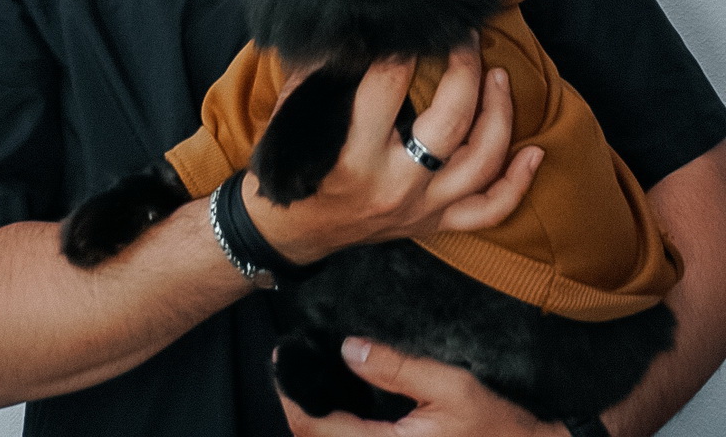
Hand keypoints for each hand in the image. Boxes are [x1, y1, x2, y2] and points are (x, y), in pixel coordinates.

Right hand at [245, 40, 542, 264]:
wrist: (293, 232)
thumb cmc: (291, 162)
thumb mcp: (295, 110)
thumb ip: (323, 68)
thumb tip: (358, 23)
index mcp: (354, 153)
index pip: (389, 85)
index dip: (404, 46)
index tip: (416, 21)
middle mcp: (394, 184)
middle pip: (450, 122)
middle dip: (464, 69)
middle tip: (465, 36)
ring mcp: (422, 208)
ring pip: (480, 163)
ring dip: (499, 115)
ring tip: (500, 75)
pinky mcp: (436, 224)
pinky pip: (490, 210)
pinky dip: (518, 182)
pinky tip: (535, 151)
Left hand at [278, 338, 566, 435]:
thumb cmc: (497, 424)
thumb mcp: (451, 386)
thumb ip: (398, 367)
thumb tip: (348, 349)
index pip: (319, 431)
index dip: (293, 396)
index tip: (280, 360)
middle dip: (300, 407)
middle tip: (288, 367)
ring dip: (316, 422)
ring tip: (308, 380)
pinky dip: (337, 429)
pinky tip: (339, 404)